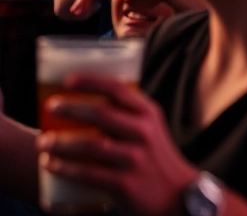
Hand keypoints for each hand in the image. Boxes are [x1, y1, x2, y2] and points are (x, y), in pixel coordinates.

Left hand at [37, 74, 198, 215]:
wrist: (175, 194)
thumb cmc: (156, 158)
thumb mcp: (151, 129)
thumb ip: (127, 115)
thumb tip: (88, 102)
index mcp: (148, 114)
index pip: (118, 89)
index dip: (90, 82)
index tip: (68, 81)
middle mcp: (143, 133)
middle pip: (100, 114)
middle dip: (70, 108)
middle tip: (50, 108)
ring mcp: (134, 159)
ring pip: (89, 145)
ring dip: (60, 142)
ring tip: (43, 142)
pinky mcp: (124, 183)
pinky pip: (87, 173)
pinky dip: (64, 168)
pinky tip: (50, 164)